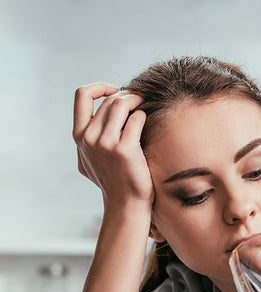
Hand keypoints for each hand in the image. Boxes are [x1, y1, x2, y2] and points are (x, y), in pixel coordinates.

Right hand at [72, 83, 153, 211]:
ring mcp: (106, 143)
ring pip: (122, 105)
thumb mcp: (88, 161)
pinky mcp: (125, 149)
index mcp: (80, 137)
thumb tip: (89, 123)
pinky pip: (137, 119)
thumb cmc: (112, 182)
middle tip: (141, 101)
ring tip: (146, 106)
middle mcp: (89, 138)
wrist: (126, 204)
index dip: (99, 87)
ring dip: (136, 101)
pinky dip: (144, 117)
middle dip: (127, 96)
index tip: (115, 91)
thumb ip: (86, 141)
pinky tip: (149, 123)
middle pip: (109, 101)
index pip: (81, 95)